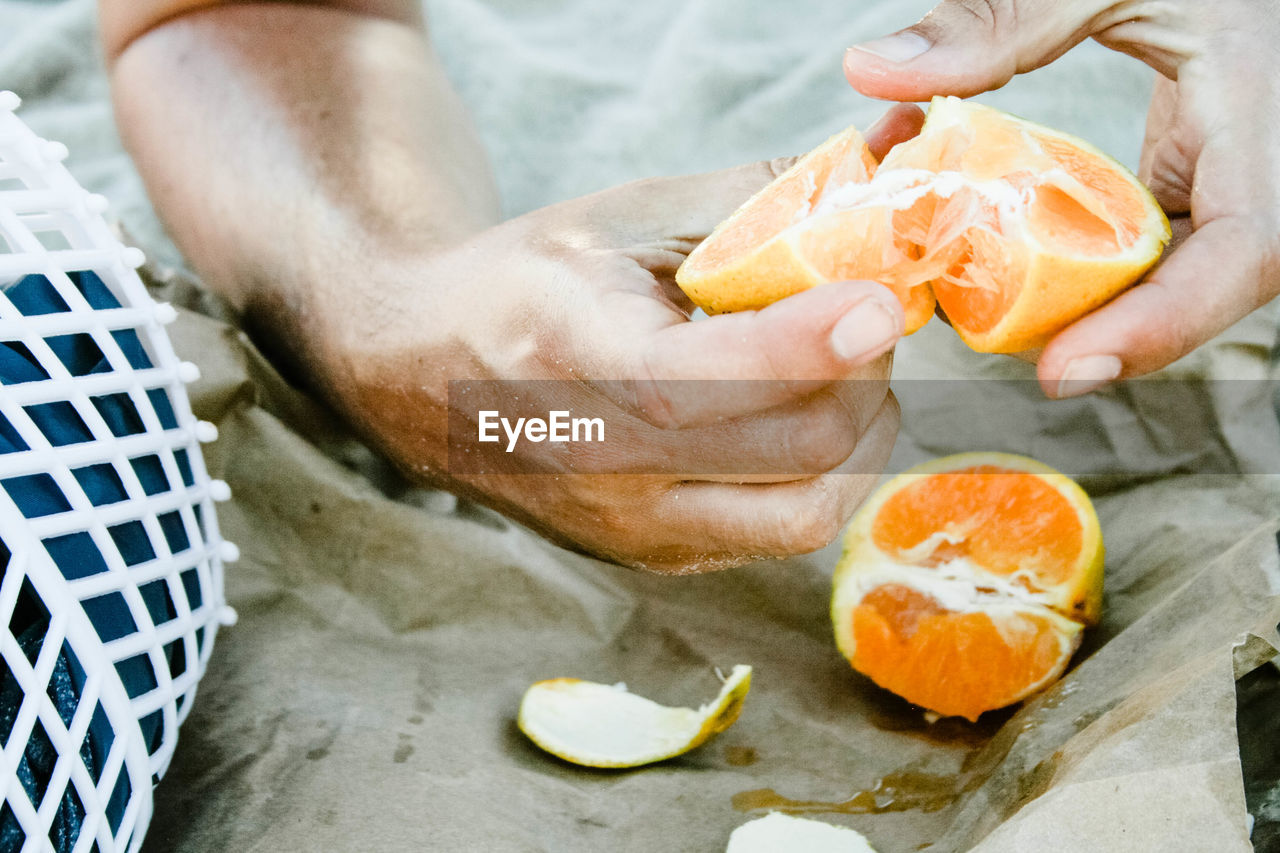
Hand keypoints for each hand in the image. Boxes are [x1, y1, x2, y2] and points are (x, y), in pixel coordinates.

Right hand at [312, 110, 923, 572]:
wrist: (422, 373)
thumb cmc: (525, 284)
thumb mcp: (615, 220)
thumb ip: (744, 202)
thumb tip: (869, 179)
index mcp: (573, 359)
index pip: (700, 381)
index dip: (805, 343)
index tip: (880, 301)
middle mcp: (600, 467)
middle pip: (790, 449)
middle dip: (863, 376)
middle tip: (869, 320)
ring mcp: (629, 529)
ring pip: (803, 514)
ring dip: (860, 438)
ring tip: (849, 376)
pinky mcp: (651, 558)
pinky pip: (777, 537)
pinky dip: (822, 477)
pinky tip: (806, 419)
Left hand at [843, 0, 1279, 396]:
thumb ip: (999, 17)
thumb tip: (870, 67)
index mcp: (1261, 104)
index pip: (1248, 246)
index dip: (1164, 321)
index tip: (1068, 367)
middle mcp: (1266, 152)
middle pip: (1220, 282)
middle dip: (1128, 335)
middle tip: (1037, 369)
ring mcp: (1241, 168)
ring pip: (1197, 272)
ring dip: (1113, 310)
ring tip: (1019, 333)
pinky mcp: (1206, 170)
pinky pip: (1169, 243)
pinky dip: (1103, 268)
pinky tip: (1031, 276)